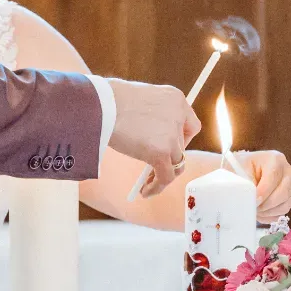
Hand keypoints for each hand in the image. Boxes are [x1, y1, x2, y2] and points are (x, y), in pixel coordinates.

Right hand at [108, 80, 200, 194]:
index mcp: (175, 99)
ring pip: (176, 164)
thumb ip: (152, 116)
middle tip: (153, 165)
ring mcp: (171, 135)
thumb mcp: (140, 100)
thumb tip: (151, 137)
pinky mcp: (161, 152)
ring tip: (147, 182)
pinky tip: (145, 191)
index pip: (191, 125)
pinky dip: (156, 187)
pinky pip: (166, 177)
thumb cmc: (109, 99)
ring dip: (164, 174)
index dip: (181, 138)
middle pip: (182, 145)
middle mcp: (178, 116)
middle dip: (169, 156)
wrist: (99, 105)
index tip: (168, 145)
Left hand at [237, 150, 290, 222]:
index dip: (262, 192)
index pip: (273, 178)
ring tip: (254, 210)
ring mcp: (290, 186)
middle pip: (282, 193)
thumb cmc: (241, 167)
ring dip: (267, 212)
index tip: (252, 201)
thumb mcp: (240, 169)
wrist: (244, 169)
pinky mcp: (288, 197)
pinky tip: (259, 213)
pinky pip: (283, 212)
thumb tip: (254, 199)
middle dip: (265, 204)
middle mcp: (287, 172)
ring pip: (284, 205)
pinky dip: (270, 216)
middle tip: (252, 208)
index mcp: (275, 159)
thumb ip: (247, 183)